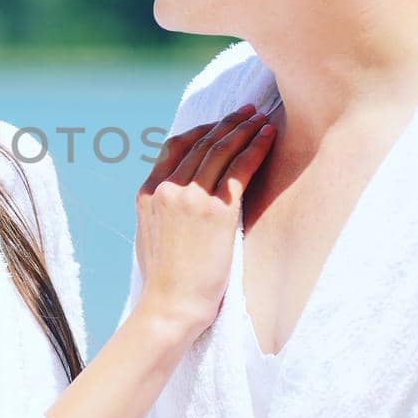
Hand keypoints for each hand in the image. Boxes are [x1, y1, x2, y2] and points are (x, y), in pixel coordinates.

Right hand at [134, 104, 275, 336]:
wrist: (171, 305)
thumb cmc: (165, 280)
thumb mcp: (151, 236)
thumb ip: (162, 208)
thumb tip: (176, 197)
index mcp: (148, 192)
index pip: (175, 146)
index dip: (201, 130)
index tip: (220, 124)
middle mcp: (167, 188)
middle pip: (201, 142)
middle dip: (227, 123)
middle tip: (248, 111)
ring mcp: (191, 197)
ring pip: (220, 150)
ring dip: (244, 129)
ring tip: (262, 118)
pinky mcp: (216, 211)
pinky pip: (239, 168)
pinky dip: (255, 148)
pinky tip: (269, 137)